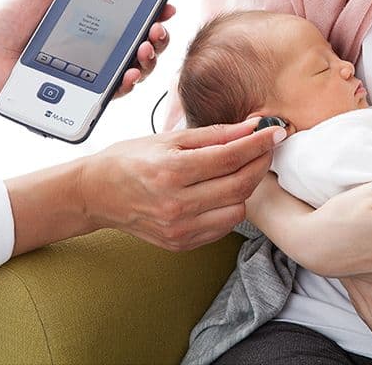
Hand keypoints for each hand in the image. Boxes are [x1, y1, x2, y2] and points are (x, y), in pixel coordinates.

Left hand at [0, 0, 172, 98]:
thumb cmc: (9, 18)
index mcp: (95, 18)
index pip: (136, 15)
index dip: (157, 11)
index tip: (166, 5)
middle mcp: (100, 45)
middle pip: (144, 42)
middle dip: (159, 37)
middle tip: (156, 30)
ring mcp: (95, 69)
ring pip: (137, 67)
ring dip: (149, 60)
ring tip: (144, 50)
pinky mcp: (84, 90)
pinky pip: (114, 92)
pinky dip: (127, 85)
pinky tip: (128, 76)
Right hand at [77, 118, 281, 250]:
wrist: (96, 194)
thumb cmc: (130, 159)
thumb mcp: (167, 138)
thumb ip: (213, 135)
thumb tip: (250, 127)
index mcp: (171, 171)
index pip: (230, 157)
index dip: (258, 143)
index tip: (274, 132)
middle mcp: (176, 204)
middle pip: (239, 185)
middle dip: (260, 163)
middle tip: (266, 148)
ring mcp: (179, 228)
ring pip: (237, 209)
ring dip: (246, 188)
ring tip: (242, 169)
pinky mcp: (181, 244)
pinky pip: (223, 227)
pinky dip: (230, 207)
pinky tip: (224, 190)